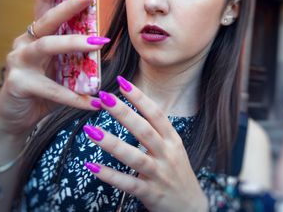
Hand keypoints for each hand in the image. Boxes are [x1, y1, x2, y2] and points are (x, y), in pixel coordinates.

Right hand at [0, 0, 103, 137]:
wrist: (18, 119)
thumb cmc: (45, 89)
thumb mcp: (62, 66)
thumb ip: (77, 53)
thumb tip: (105, 41)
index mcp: (37, 34)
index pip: (44, 3)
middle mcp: (25, 43)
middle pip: (47, 19)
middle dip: (68, 5)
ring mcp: (19, 62)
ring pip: (47, 46)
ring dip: (74, 44)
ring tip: (98, 44)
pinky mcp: (19, 84)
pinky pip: (51, 89)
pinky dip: (74, 96)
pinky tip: (93, 101)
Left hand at [82, 76, 207, 211]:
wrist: (191, 207)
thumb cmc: (177, 173)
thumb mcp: (173, 149)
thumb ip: (156, 132)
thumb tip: (133, 110)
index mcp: (173, 140)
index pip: (156, 114)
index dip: (140, 98)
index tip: (122, 82)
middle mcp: (167, 154)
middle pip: (144, 130)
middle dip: (124, 113)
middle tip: (104, 98)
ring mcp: (159, 174)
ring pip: (135, 157)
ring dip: (112, 143)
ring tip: (91, 131)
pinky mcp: (151, 193)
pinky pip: (128, 184)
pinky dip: (110, 175)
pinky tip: (92, 166)